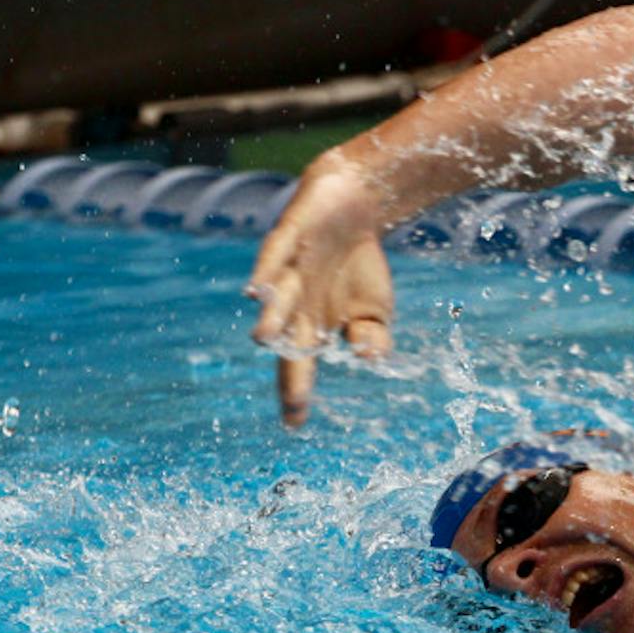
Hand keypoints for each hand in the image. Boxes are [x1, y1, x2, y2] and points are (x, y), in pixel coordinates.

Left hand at [245, 157, 394, 426]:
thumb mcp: (377, 312)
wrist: (354, 206)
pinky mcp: (287, 237)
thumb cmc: (357, 267)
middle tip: (293, 401)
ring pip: (278, 299)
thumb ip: (373, 340)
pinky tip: (256, 289)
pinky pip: (274, 255)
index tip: (295, 425)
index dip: (296, 394)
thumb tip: (366, 357)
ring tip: (267, 339)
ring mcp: (288, 272)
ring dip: (272, 317)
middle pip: (286, 340)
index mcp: (311, 327)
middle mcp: (294, 305)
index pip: (300, 366)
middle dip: (289, 370)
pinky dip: (266, 271)